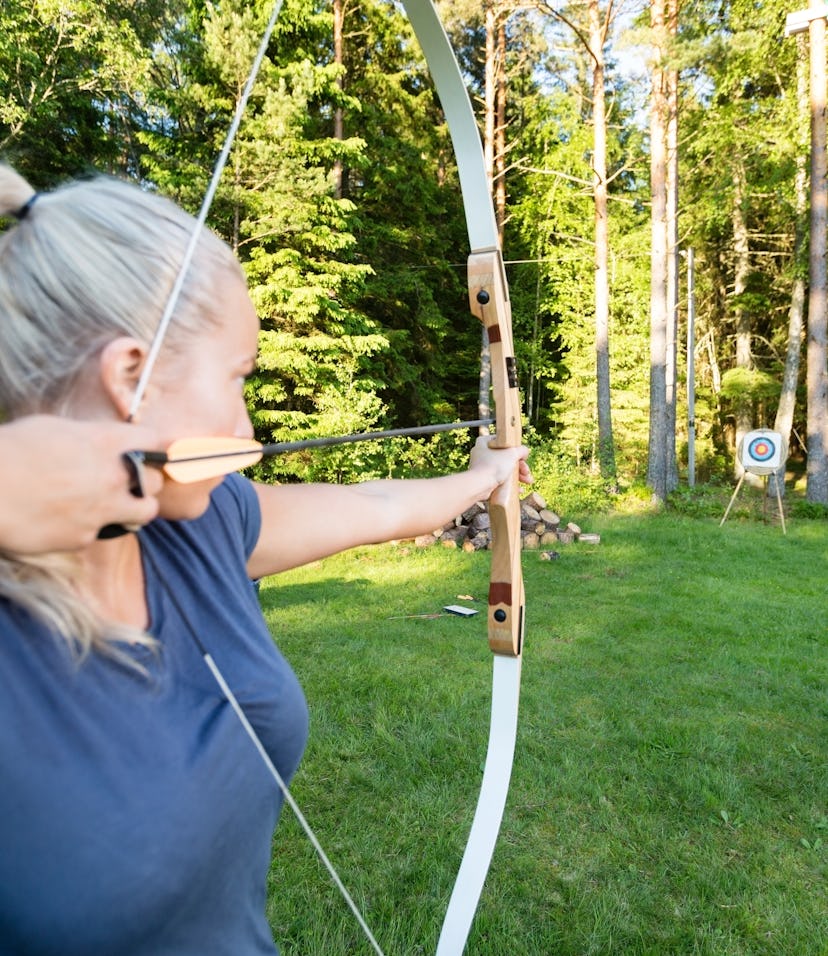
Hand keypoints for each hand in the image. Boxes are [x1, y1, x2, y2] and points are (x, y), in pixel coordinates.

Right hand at [0, 416, 164, 552]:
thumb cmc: (11, 450)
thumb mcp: (53, 428)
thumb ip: (89, 437)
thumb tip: (102, 441)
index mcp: (106, 442)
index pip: (155, 441)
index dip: (154, 446)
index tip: (152, 450)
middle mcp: (112, 477)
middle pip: (157, 481)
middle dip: (147, 480)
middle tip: (132, 481)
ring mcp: (102, 510)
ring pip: (146, 511)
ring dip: (136, 507)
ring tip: (116, 504)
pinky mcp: (84, 537)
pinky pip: (102, 531)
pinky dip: (92, 526)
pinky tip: (69, 518)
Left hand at [468, 435, 532, 489]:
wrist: (480, 485)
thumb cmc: (494, 465)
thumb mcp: (512, 453)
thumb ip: (521, 450)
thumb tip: (525, 451)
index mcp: (485, 442)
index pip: (504, 442)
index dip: (516, 450)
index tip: (523, 457)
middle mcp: (482, 453)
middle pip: (506, 457)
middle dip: (520, 466)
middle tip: (527, 472)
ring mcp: (482, 466)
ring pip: (504, 469)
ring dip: (518, 476)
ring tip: (528, 481)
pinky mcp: (484, 478)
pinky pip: (499, 479)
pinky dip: (509, 483)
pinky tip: (519, 489)